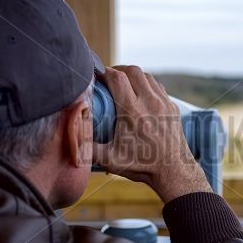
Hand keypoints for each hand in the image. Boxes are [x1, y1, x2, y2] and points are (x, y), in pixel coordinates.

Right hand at [92, 66, 211, 202]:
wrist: (173, 172)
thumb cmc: (142, 166)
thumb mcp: (110, 159)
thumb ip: (87, 148)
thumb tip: (69, 137)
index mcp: (132, 111)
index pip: (117, 78)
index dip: (104, 72)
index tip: (96, 75)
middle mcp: (150, 103)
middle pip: (132, 71)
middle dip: (118, 70)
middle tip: (108, 77)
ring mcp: (164, 103)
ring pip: (147, 76)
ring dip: (133, 76)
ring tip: (123, 84)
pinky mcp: (172, 107)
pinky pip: (158, 87)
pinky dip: (147, 84)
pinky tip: (140, 94)